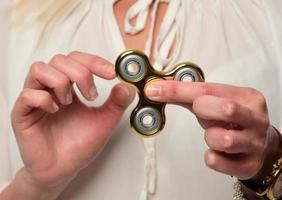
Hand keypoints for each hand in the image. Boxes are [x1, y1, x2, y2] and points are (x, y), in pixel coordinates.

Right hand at [11, 52, 134, 186]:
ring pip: (39, 68)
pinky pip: (27, 94)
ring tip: (70, 103)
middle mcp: (52, 89)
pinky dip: (44, 99)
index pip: (77, 60)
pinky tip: (55, 111)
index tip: (111, 73)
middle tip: (92, 95)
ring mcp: (36, 100)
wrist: (63, 170)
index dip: (94, 61)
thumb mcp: (104, 121)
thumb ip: (116, 103)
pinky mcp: (22, 114)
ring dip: (61, 82)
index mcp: (70, 88)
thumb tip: (127, 86)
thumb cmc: (79, 146)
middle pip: (60, 60)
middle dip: (80, 73)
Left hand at [145, 81, 280, 179]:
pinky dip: (211, 156)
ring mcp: (254, 143)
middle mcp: (255, 119)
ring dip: (209, 137)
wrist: (260, 147)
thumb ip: (187, 95)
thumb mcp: (214, 103)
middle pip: (226, 109)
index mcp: (246, 97)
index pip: (207, 89)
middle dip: (204, 110)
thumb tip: (157, 89)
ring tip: (214, 135)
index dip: (177, 90)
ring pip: (222, 139)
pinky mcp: (249, 165)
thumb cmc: (232, 121)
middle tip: (201, 112)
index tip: (155, 90)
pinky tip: (218, 152)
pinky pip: (216, 161)